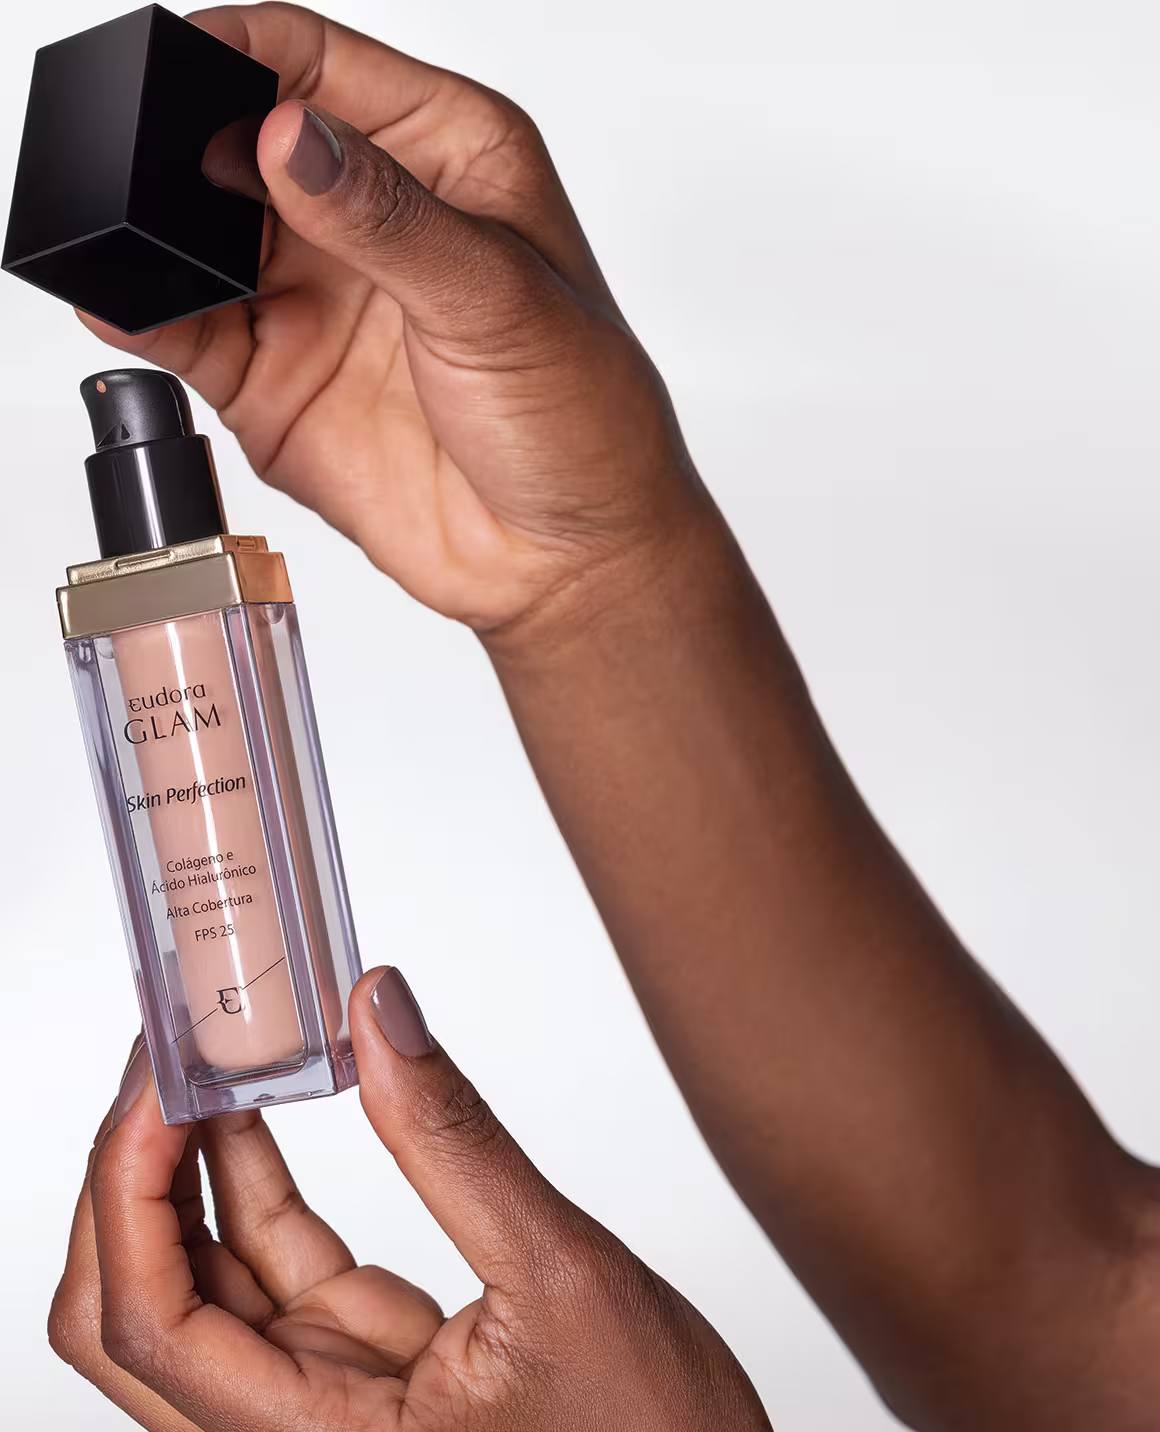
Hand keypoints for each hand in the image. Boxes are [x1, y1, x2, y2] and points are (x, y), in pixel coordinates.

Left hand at [48, 968, 771, 1431]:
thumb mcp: (563, 1275)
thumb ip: (456, 1141)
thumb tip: (379, 1013)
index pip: (154, 1324)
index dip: (129, 1190)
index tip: (160, 1077)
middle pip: (141, 1311)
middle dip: (129, 1178)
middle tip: (165, 1059)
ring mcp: (322, 1397)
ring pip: (197, 1285)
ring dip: (183, 1170)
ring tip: (206, 1058)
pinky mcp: (358, 1362)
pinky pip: (269, 1269)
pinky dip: (251, 1182)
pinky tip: (257, 1104)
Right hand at [80, 2, 708, 633]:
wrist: (565, 559)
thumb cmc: (580, 420)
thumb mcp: (498, 301)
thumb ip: (389, 220)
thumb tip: (294, 140)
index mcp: (442, 156)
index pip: (318, 65)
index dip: (244, 54)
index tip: (186, 67)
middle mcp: (368, 218)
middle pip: (240, 142)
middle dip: (185, 147)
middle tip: (162, 172)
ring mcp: (315, 298)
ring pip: (200, 235)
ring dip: (158, 231)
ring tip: (138, 236)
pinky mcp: (276, 377)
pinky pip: (185, 328)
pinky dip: (144, 312)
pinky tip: (123, 301)